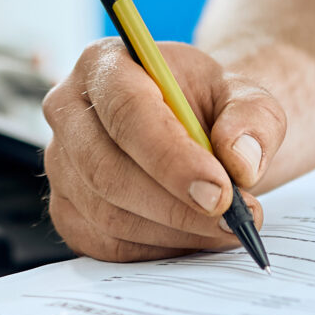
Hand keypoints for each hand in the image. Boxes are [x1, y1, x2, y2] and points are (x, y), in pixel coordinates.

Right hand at [43, 36, 283, 260]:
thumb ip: (254, 119)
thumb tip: (241, 161)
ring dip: (173, 230)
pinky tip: (192, 236)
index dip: (171, 158)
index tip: (220, 192)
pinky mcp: (67, 208)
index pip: (126, 112)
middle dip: (175, 205)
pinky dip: (156, 249)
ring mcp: (60, 163)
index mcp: (105, 64)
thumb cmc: (210, 107)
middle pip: (107, 169)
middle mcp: (68, 110)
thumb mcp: (245, 97)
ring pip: (108, 213)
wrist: (193, 128)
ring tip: (224, 228)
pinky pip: (105, 244)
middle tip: (231, 220)